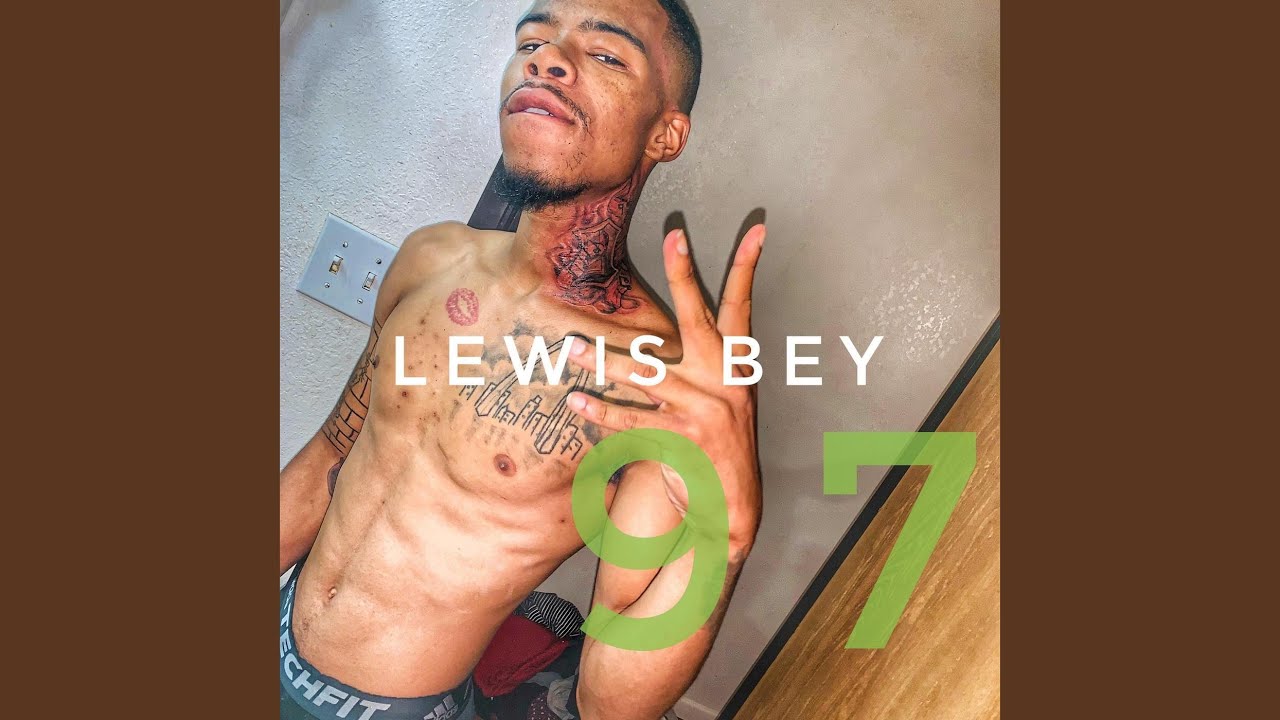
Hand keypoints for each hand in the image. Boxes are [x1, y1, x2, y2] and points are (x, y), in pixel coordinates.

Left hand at [566, 225, 766, 552]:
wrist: (732, 507)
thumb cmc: (720, 445)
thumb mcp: (725, 399)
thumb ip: (704, 364)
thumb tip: (664, 336)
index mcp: (736, 366)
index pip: (744, 307)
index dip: (749, 267)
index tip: (756, 229)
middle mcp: (724, 381)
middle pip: (700, 319)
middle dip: (687, 275)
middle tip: (674, 238)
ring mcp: (705, 409)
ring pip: (647, 374)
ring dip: (604, 360)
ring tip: (571, 348)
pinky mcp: (683, 439)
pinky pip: (633, 419)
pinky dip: (602, 411)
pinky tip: (578, 401)